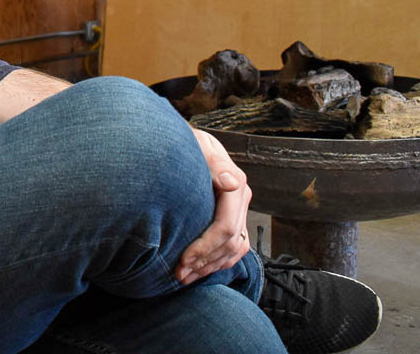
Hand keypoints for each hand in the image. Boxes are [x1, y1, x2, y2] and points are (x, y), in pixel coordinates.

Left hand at [175, 127, 251, 284]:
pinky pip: (234, 248)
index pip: (226, 226)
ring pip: (234, 249)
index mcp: (235, 182)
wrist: (185, 141)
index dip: (205, 247)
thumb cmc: (186, 142)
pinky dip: (218, 263)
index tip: (183, 259)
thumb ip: (214, 163)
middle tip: (179, 274)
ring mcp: (238, 210)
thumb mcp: (197, 144)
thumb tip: (232, 183)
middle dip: (204, 262)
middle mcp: (240, 198)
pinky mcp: (233, 218)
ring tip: (185, 277)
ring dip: (210, 267)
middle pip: (230, 242)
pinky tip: (198, 270)